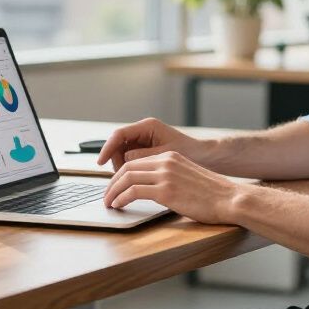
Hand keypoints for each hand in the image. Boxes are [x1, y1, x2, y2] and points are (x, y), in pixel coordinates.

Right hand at [97, 117, 213, 171]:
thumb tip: (125, 162)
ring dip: (122, 168)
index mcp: (148, 126)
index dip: (107, 149)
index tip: (100, 162)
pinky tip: (134, 181)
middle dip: (115, 162)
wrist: (208, 156)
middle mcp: (144, 131)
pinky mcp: (148, 151)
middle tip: (119, 179)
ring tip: (128, 182)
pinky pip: (131, 159)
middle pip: (118, 145)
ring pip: (123, 154)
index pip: (119, 135)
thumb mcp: (165, 156)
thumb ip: (143, 157)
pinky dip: (130, 170)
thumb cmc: (192, 153)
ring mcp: (145, 140)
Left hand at [103, 151, 240, 225]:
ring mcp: (166, 176)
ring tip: (109, 203)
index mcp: (171, 157)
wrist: (230, 199)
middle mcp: (166, 162)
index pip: (136, 161)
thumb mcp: (188, 178)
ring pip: (127, 178)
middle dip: (112, 183)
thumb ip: (170, 179)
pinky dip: (121, 198)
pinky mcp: (166, 191)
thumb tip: (154, 192)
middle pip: (127, 167)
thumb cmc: (213, 195)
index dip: (121, 174)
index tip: (115, 186)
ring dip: (113, 191)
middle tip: (107, 195)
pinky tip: (118, 206)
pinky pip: (134, 192)